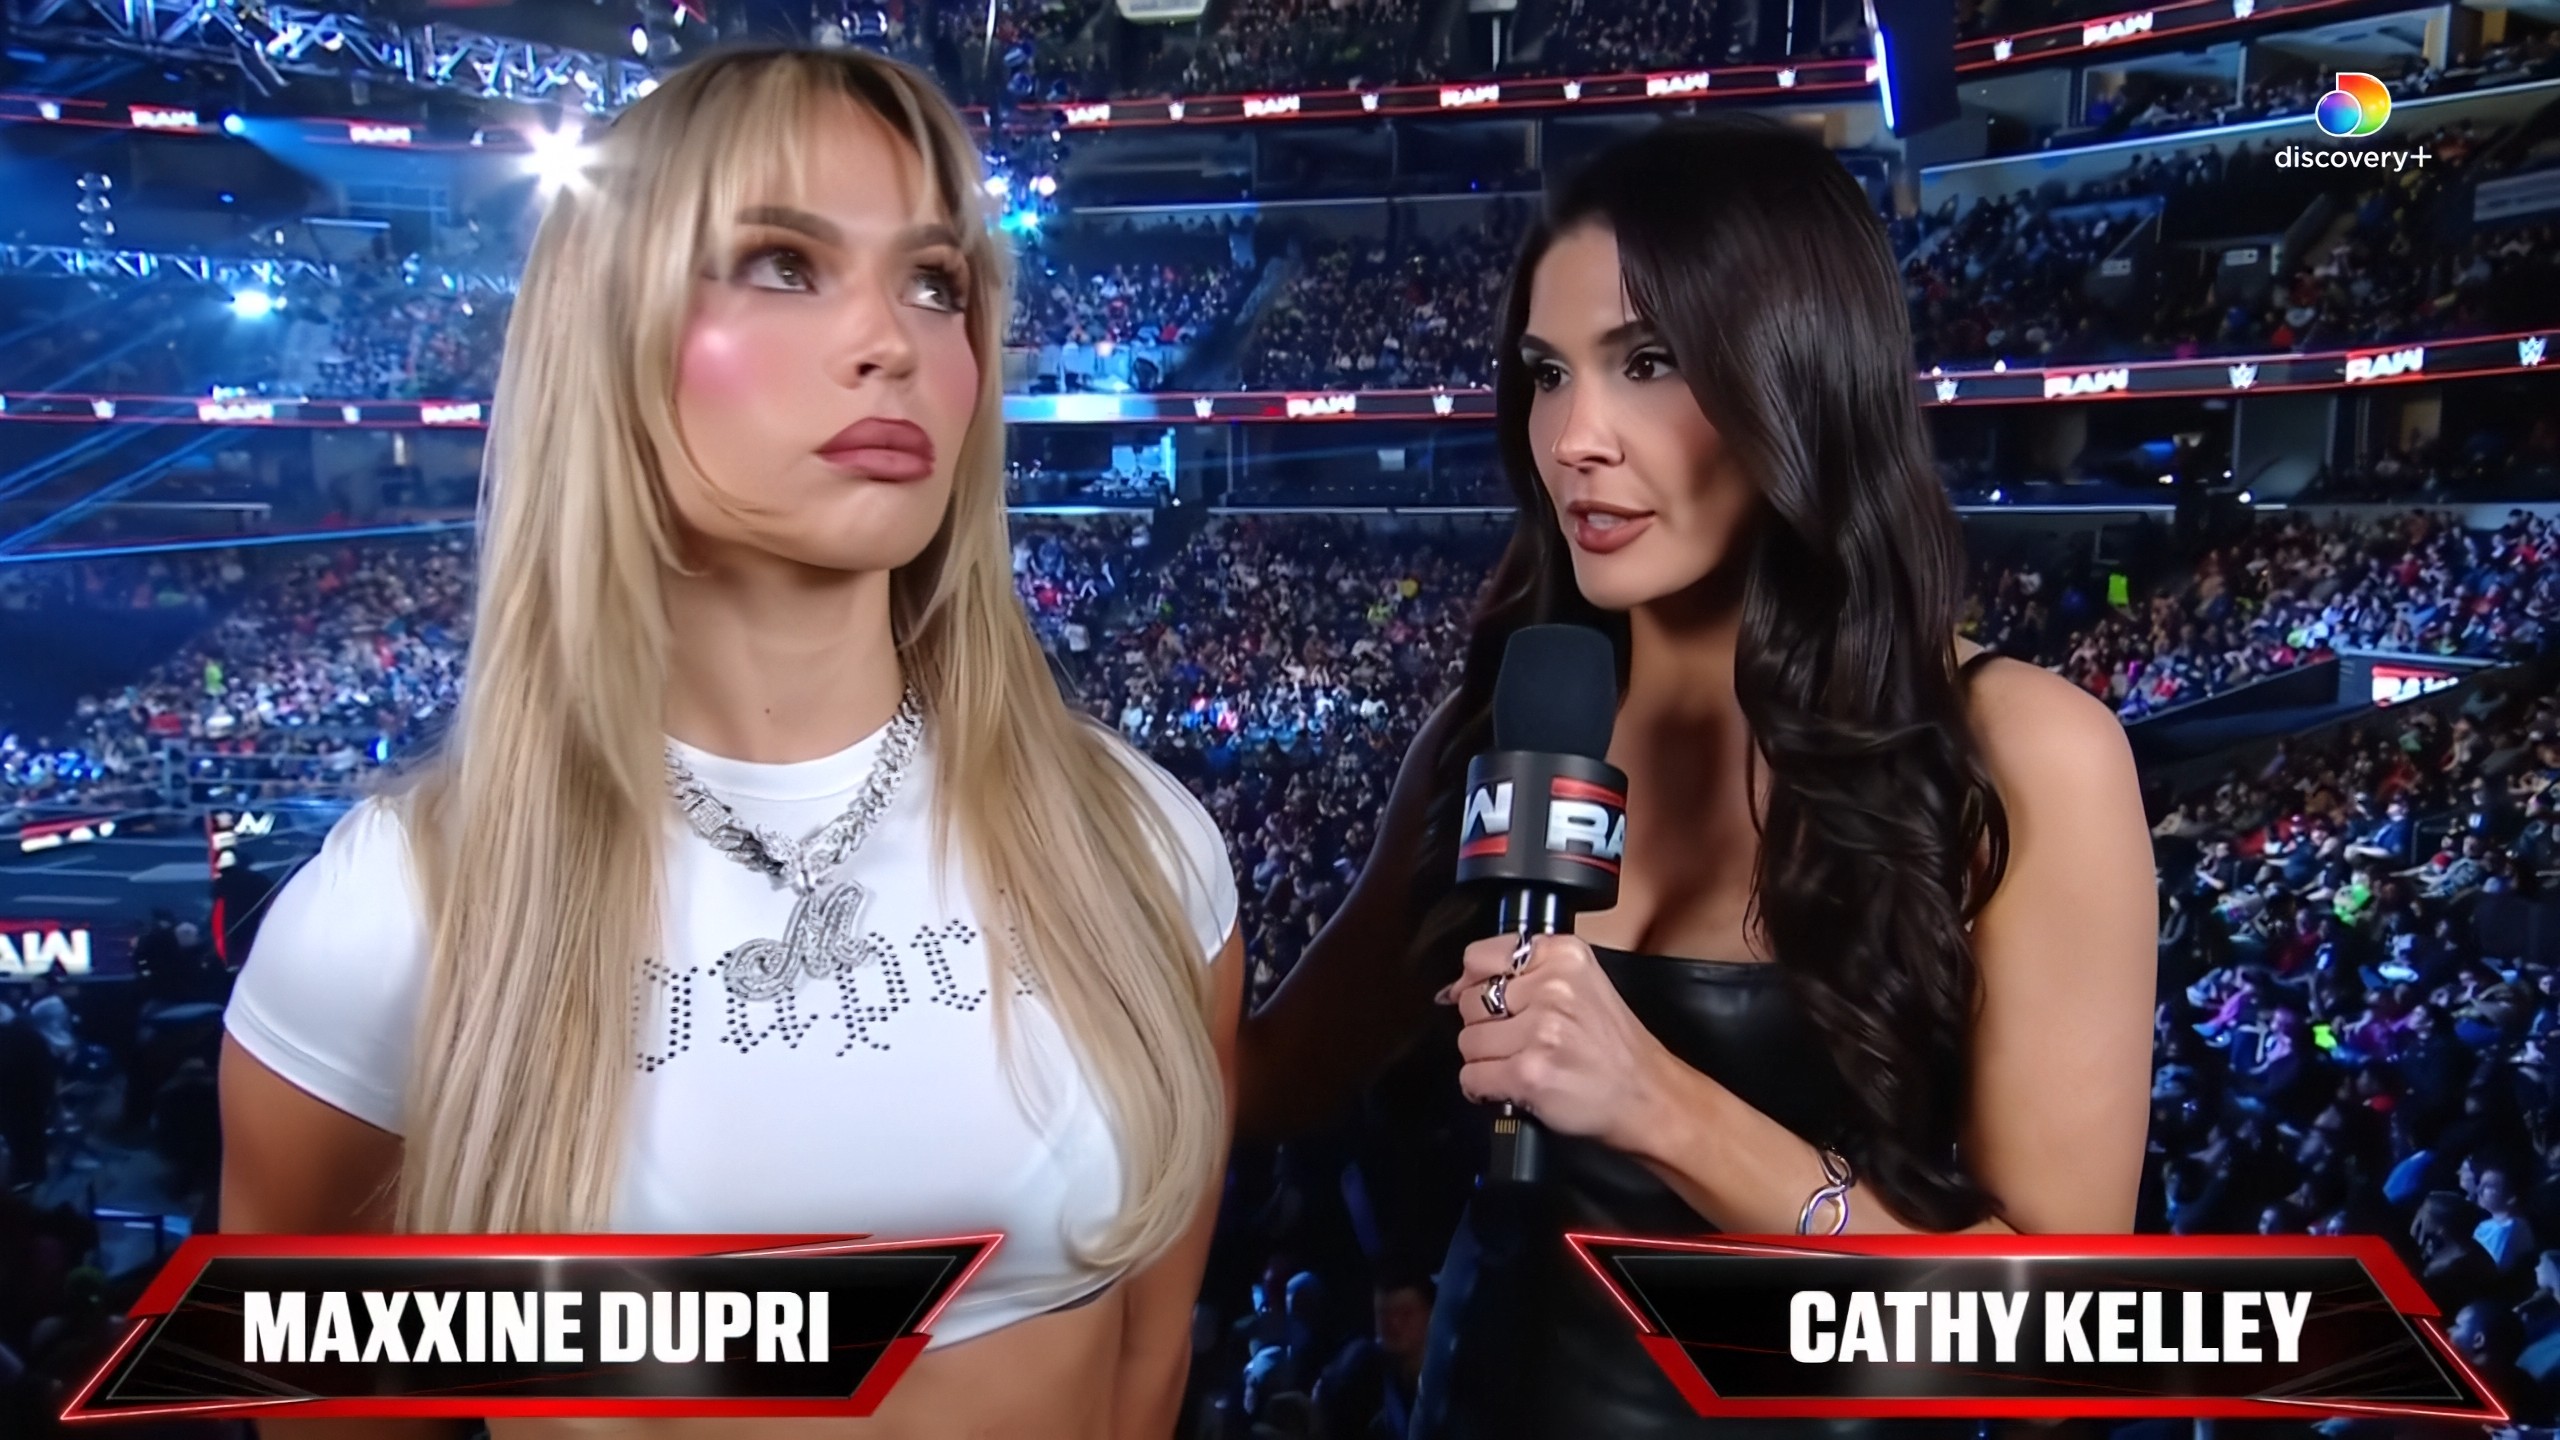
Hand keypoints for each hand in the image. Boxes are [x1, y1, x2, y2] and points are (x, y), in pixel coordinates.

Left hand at [1435, 932, 1678, 1153]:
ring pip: (1468, 1041)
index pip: (1479, 956)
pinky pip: (1472, 1076)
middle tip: (1519, 1042)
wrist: (1646, 1096)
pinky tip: (1511, 1086)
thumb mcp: (1581, 983)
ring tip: (1521, 1064)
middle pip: (1471, 1002)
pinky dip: (1483, 1088)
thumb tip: (1455, 988)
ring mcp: (1540, 1031)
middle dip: (1486, 1027)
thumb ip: (1525, 973)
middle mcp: (1552, 987)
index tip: (1489, 1001)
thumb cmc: (1613, 1047)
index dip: (1475, 984)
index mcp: (1564, 956)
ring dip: (1486, 1060)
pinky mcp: (1529, 1073)